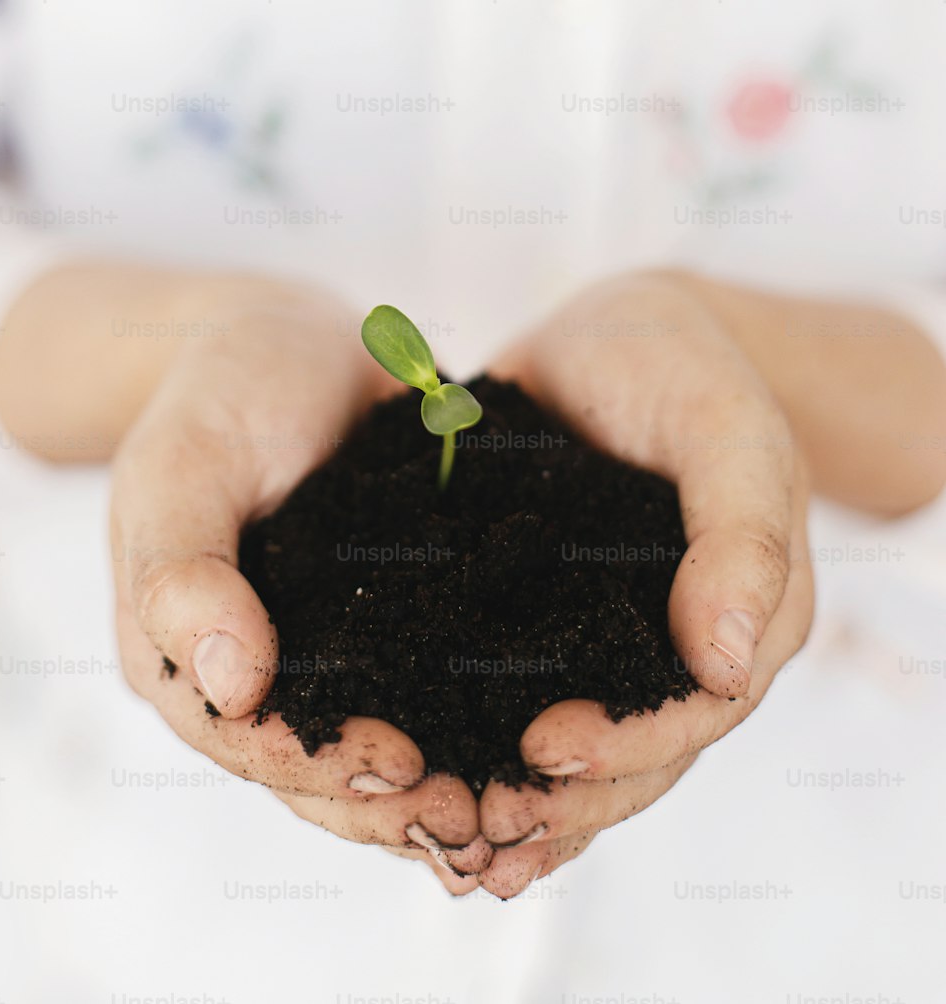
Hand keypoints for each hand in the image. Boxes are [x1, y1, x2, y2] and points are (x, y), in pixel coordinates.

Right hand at [109, 280, 491, 884]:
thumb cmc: (217, 392)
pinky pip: (436, 683)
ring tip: (523, 802)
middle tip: (482, 815)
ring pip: (385, 746)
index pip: (246, 741)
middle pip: (322, 772)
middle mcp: (260, 675)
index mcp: (185, 657)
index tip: (398, 767)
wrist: (286, 339)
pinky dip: (480, 718)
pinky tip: (546, 734)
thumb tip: (232, 686)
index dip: (320, 766)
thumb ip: (186, 570)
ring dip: (448, 781)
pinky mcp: (398, 620)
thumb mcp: (181, 464)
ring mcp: (332, 653)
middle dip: (398, 802)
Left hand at [471, 272, 813, 896]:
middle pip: (632, 760)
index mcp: (746, 621)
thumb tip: (725, 664)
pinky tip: (422, 778)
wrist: (620, 334)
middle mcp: (676, 650)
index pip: (694, 714)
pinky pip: (514, 697)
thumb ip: (741, 533)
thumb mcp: (727, 430)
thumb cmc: (686, 369)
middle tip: (472, 818)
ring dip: (514, 799)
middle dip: (558, 800)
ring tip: (441, 832)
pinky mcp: (538, 620)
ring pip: (574, 750)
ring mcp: (606, 642)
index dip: (626, 747)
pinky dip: (476, 742)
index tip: (542, 751)